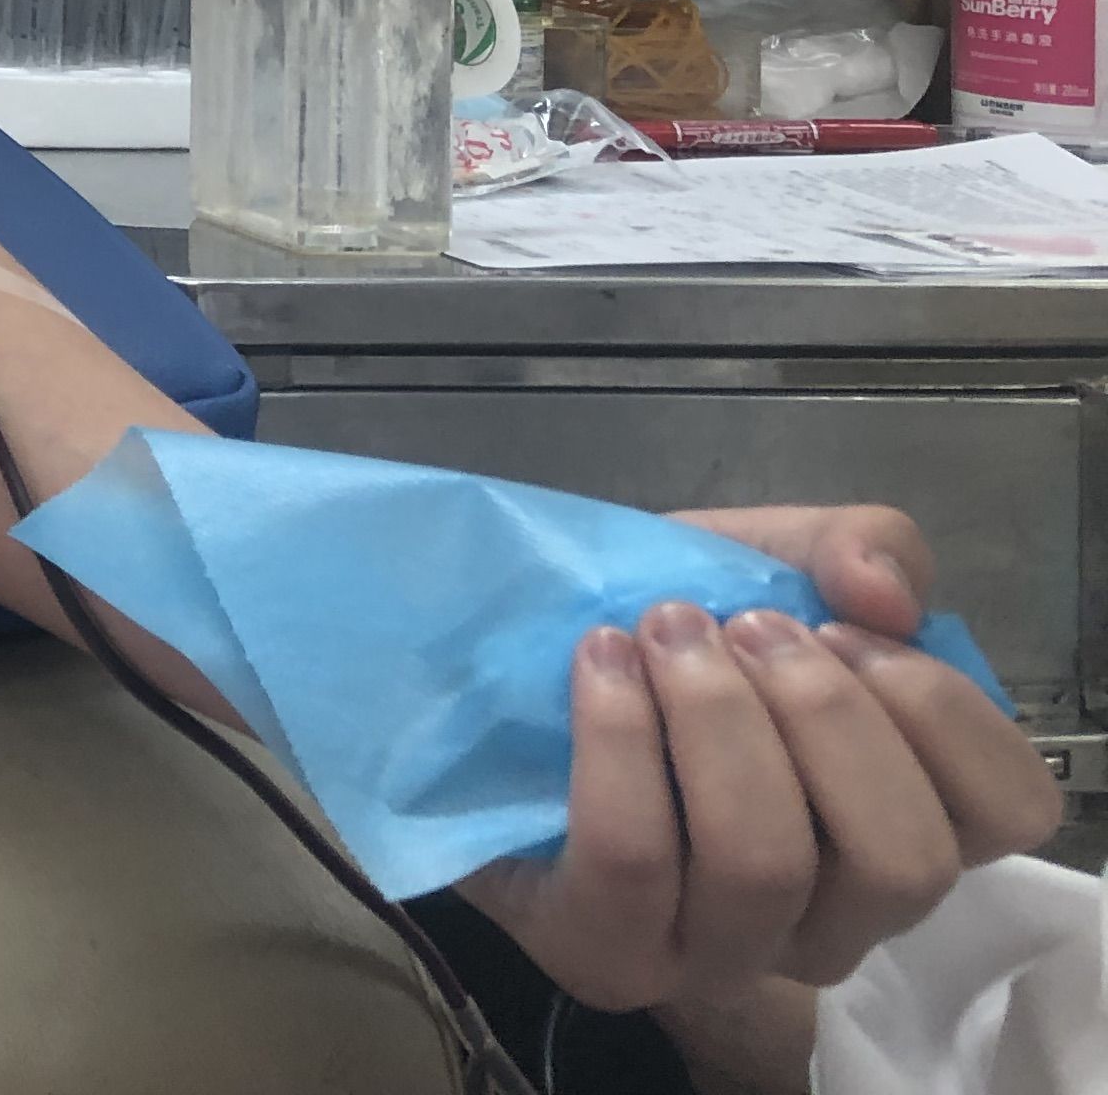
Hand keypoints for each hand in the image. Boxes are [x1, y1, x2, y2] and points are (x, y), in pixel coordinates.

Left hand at [458, 504, 1059, 1012]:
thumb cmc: (664, 634)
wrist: (493, 673)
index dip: (938, 711)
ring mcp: (721, 954)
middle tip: (746, 627)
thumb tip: (883, 592)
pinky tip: (598, 663)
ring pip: (765, 862)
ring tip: (660, 631)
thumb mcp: (767, 560)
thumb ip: (857, 547)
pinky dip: (620, 741)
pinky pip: (633, 860)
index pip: (1008, 812)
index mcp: (903, 827)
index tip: (843, 627)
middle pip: (900, 857)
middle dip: (822, 714)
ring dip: (715, 718)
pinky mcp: (605, 953)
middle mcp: (836, 917)